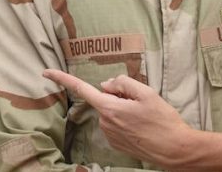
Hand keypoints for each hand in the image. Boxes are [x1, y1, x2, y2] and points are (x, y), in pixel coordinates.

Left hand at [43, 68, 192, 166]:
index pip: (81, 89)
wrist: (176, 150)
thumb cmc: (163, 120)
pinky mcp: (117, 144)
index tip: (45, 72)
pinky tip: (142, 126)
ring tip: (145, 116)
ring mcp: (110, 136)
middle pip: (104, 98)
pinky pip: (116, 123)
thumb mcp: (146, 93)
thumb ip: (122, 83)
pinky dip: (126, 120)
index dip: (62, 78)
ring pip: (111, 111)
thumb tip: (106, 85)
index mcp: (110, 108)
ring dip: (123, 109)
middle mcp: (105, 123)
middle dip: (118, 95)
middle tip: (141, 102)